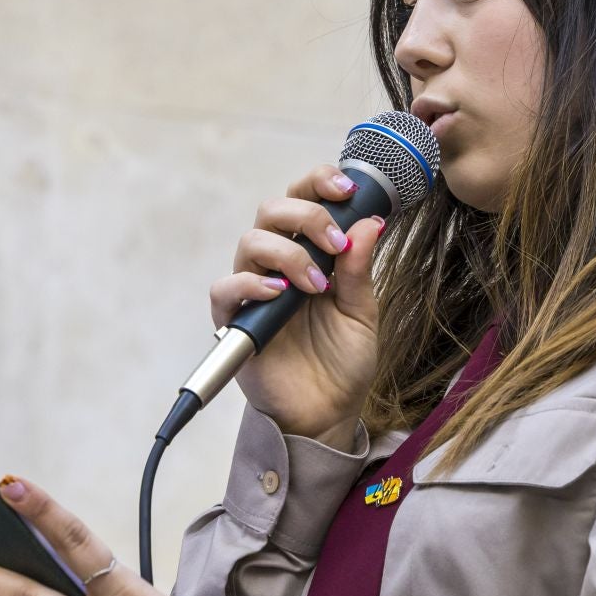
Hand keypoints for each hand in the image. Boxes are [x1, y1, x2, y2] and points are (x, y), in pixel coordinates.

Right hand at [208, 163, 386, 440]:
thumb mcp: (362, 312)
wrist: (328, 413)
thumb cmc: (343, 362)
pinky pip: (226, 289)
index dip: (319, 182)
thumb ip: (360, 269)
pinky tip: (281, 294)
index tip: (348, 188)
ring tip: (317, 283)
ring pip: (250, 242)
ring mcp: (254, 291)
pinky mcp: (236, 321)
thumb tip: (369, 221)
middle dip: (306, 215)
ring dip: (287, 253)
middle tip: (336, 244)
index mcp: (310, 253)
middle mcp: (277, 265)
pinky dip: (250, 284)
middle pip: (271, 210)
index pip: (303, 199)